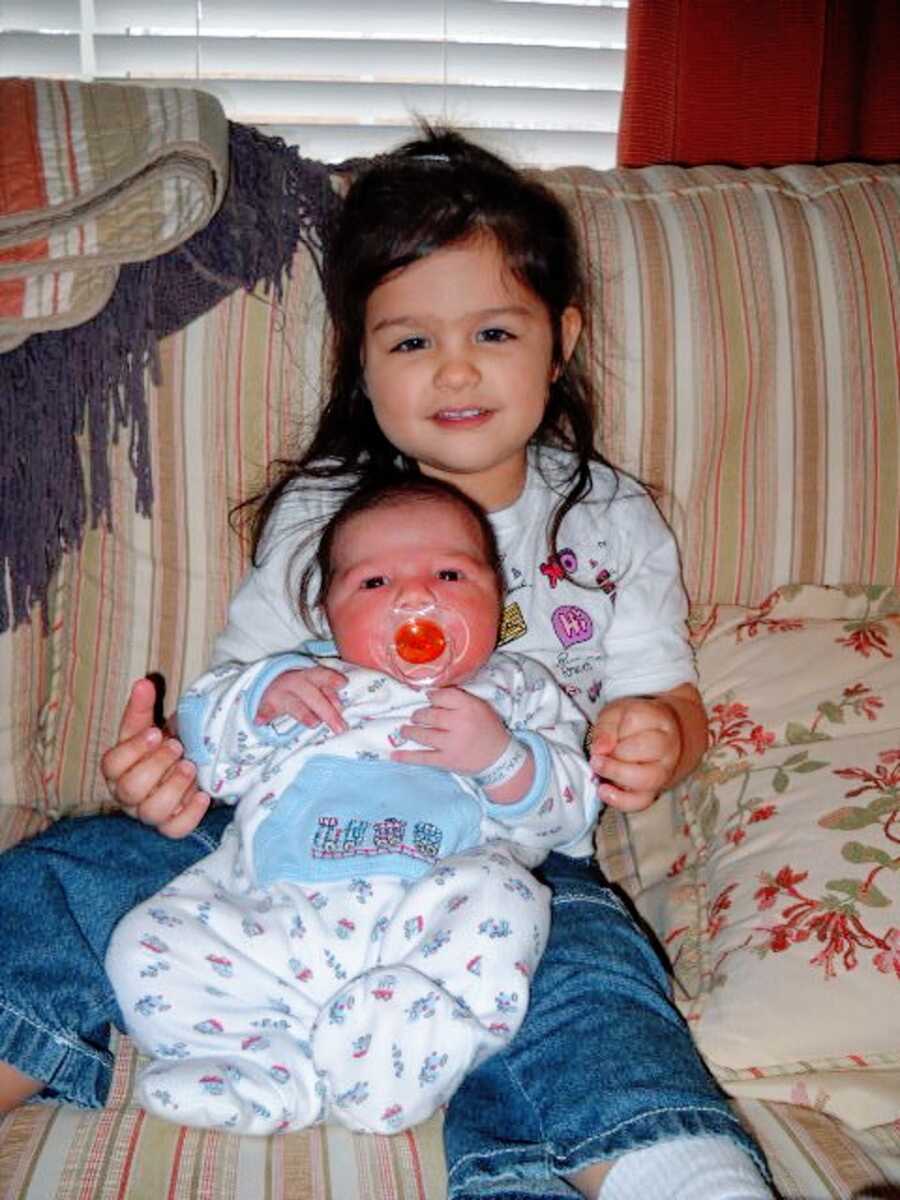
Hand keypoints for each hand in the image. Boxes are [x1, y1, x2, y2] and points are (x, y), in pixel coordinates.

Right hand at [100, 678, 209, 838]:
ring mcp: (149, 813)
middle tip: (177, 747)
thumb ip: (142, 706)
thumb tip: (143, 683)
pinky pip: (176, 831)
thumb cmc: (159, 744)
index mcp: (117, 770)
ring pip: (152, 812)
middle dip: (156, 766)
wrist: (182, 762)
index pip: (111, 765)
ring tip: (191, 767)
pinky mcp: (172, 826)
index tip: (156, 732)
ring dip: (174, 788)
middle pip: (130, 790)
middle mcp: (128, 796)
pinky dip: (191, 814)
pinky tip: (203, 794)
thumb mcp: (147, 725)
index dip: (133, 749)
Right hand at [256, 666, 347, 733]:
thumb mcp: (311, 686)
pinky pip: (265, 709)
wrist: (267, 682)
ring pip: (294, 703)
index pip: (321, 675)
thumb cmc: (298, 687)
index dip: (331, 679)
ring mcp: (281, 693)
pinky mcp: (267, 703)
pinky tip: (260, 721)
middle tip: (340, 728)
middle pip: (312, 695)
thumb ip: (326, 694)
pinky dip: (263, 714)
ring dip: (304, 713)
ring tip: (314, 724)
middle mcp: (295, 683)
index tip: (343, 683)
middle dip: (327, 711)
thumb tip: (340, 707)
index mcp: (308, 676)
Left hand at [390, 687, 508, 774]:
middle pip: (430, 715)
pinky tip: (394, 755)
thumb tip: (433, 693)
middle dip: (419, 715)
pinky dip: (407, 757)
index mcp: (469, 707)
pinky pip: (423, 757)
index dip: (432, 696)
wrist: (499, 758)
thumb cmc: (488, 729)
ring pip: (424, 734)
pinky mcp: (447, 760)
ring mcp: (451, 743)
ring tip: (405, 729)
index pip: (444, 696)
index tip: (428, 698)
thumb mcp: (480, 707)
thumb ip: (460, 699)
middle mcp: (459, 723)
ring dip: (410, 731)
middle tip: (415, 716)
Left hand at [589, 695, 682, 811]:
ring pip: (647, 779)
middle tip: (597, 757)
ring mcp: (663, 771)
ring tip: (598, 769)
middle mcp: (667, 746)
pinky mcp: (654, 791)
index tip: (600, 739)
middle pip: (649, 750)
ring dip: (617, 775)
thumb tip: (600, 749)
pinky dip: (620, 800)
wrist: (656, 740)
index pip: (636, 721)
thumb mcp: (615, 714)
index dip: (612, 732)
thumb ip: (606, 727)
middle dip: (616, 754)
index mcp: (659, 719)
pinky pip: (641, 801)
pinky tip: (604, 790)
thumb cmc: (632, 724)